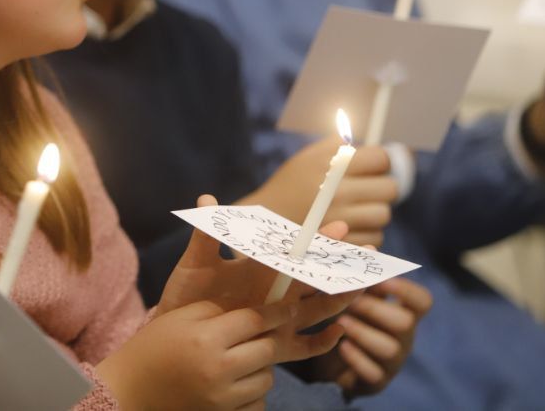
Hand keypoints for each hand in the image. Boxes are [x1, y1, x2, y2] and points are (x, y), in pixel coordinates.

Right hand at [96, 298, 295, 410]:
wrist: (133, 388)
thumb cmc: (155, 345)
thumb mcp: (182, 316)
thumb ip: (219, 308)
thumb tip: (255, 304)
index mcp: (206, 338)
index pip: (255, 321)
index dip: (276, 312)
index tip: (287, 308)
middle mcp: (218, 370)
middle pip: (267, 350)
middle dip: (270, 339)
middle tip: (264, 333)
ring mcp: (221, 399)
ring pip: (267, 379)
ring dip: (261, 366)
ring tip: (243, 358)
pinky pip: (257, 404)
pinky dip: (253, 392)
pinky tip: (236, 381)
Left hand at [155, 195, 358, 361]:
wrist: (176, 331)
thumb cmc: (187, 296)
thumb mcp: (194, 265)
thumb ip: (205, 237)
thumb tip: (206, 197)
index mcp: (260, 267)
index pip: (294, 250)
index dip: (316, 239)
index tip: (339, 227)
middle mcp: (275, 292)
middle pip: (314, 278)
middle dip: (340, 267)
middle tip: (368, 255)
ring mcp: (276, 318)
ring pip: (318, 309)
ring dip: (341, 299)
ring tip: (363, 288)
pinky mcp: (272, 346)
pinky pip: (305, 347)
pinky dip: (323, 342)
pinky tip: (338, 333)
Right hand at [251, 138, 396, 247]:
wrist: (265, 221)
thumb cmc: (292, 185)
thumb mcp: (309, 156)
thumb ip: (338, 144)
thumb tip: (371, 140)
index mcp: (332, 166)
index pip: (381, 158)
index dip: (381, 161)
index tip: (373, 166)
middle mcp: (337, 192)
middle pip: (390, 188)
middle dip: (382, 187)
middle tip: (369, 188)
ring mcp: (340, 221)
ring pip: (383, 215)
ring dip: (375, 211)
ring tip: (357, 208)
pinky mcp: (342, 245)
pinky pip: (374, 239)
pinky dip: (367, 233)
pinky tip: (350, 226)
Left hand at [316, 277, 431, 396]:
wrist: (331, 355)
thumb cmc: (347, 312)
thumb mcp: (351, 291)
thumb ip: (354, 269)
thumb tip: (351, 239)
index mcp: (402, 310)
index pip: (423, 301)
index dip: (406, 289)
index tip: (382, 279)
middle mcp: (404, 336)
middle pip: (405, 323)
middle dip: (376, 308)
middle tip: (349, 300)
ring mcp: (393, 361)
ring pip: (390, 349)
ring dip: (364, 333)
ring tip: (342, 322)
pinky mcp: (376, 381)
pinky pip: (374, 374)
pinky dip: (357, 359)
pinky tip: (341, 346)